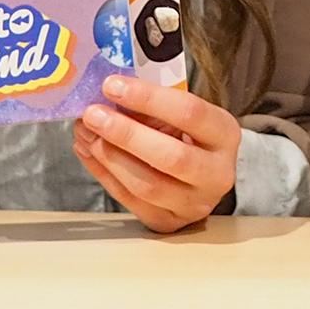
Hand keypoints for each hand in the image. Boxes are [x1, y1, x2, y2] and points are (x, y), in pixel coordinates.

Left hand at [72, 74, 240, 232]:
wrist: (204, 175)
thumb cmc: (188, 135)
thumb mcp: (181, 113)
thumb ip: (151, 106)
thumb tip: (106, 97)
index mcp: (225, 135)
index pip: (190, 113)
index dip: (148, 98)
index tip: (112, 85)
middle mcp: (217, 174)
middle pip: (171, 157)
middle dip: (126, 134)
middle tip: (92, 114)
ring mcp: (194, 204)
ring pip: (146, 185)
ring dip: (109, 156)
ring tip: (85, 132)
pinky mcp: (168, 222)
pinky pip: (129, 200)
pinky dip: (102, 174)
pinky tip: (86, 151)